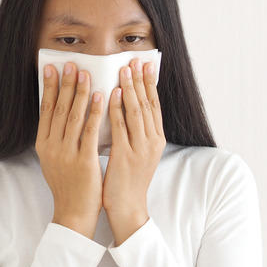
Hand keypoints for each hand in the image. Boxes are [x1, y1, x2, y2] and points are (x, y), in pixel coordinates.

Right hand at [35, 62, 104, 238]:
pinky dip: (95, 112)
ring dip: (80, 92)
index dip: (49, 87)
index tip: (52, 69)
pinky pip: (90, 131)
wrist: (73, 213)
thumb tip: (59, 112)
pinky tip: (101, 97)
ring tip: (86, 73)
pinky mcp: (84, 161)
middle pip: (59, 109)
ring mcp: (67, 154)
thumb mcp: (54, 160)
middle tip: (71, 64)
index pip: (45, 110)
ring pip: (74, 116)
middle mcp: (52, 147)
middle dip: (65, 83)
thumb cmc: (68, 186)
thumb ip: (55, 138)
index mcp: (43, 145)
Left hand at [103, 59, 165, 245]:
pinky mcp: (126, 156)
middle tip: (134, 59)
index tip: (145, 64)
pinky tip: (110, 94)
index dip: (149, 83)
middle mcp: (153, 141)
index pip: (155, 105)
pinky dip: (116, 108)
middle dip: (140, 80)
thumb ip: (136, 132)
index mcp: (157, 139)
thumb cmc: (128, 180)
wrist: (128, 207)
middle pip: (148, 104)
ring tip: (123, 69)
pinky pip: (121, 127)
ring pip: (136, 112)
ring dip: (129, 88)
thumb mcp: (138, 153)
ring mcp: (141, 148)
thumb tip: (129, 107)